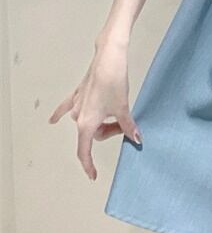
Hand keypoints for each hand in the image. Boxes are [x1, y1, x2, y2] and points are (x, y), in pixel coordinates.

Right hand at [48, 43, 140, 180]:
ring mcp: (76, 103)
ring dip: (101, 122)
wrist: (109, 57)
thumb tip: (136, 139)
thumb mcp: (123, 107)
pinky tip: (53, 121)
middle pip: (93, 134)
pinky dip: (62, 114)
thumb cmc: (114, 80)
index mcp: (86, 123)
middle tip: (126, 123)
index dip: (89, 165)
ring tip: (117, 110)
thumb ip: (128, 126)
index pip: (84, 151)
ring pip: (88, 122)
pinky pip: (68, 107)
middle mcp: (77, 115)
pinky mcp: (78, 92)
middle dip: (109, 132)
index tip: (93, 175)